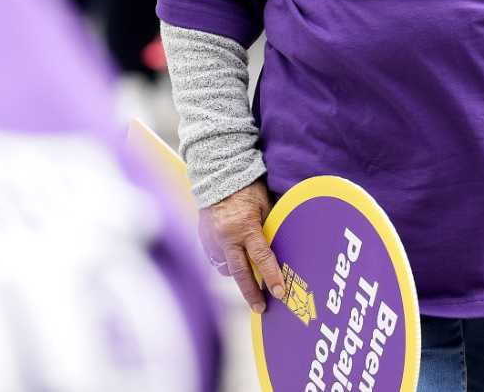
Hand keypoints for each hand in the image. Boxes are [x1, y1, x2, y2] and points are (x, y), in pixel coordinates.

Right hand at [200, 180, 285, 312]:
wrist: (216, 173)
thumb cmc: (247, 187)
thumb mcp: (265, 204)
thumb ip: (269, 227)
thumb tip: (280, 247)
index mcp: (245, 227)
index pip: (262, 258)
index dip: (272, 277)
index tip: (280, 293)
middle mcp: (226, 237)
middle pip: (240, 273)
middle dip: (252, 293)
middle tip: (261, 308)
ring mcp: (212, 239)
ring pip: (226, 267)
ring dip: (238, 274)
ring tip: (248, 282)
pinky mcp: (203, 238)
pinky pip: (215, 259)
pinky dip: (225, 262)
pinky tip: (233, 260)